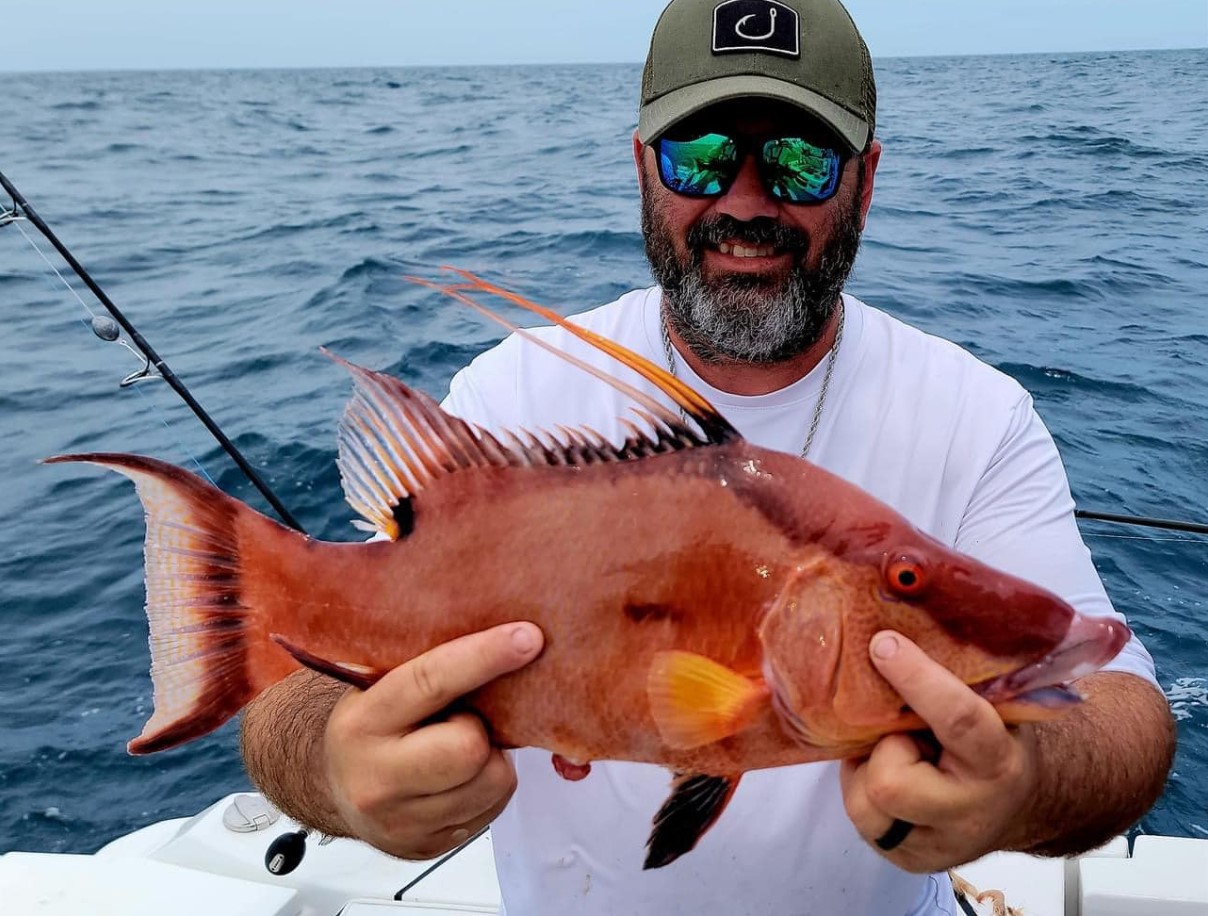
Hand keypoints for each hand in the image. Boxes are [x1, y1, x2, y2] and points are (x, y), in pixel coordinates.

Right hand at [323, 622, 543, 858]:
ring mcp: (402, 821)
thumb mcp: (377, 685)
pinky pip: (493, 812)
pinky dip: (488, 789)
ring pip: (492, 783)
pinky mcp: (427, 847)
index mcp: (363, 722)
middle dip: (481, 731)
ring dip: (491, 761)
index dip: (485, 656)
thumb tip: (495, 625)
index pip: (431, 682)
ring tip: (461, 750)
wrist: (332, 788)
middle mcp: (377, 777)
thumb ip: (422, 662)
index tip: (528, 637)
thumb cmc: (370, 724)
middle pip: (469, 748)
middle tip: (466, 722)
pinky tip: (461, 777)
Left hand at [839, 631, 1037, 872]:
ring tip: (897, 754)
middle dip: (883, 749)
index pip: (959, 719)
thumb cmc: (993, 738)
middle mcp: (971, 811)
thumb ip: (962, 673)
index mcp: (999, 760)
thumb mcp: (992, 704)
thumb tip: (901, 617)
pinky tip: (892, 776)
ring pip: (865, 805)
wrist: (1017, 802)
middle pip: (891, 782)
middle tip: (900, 732)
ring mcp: (938, 844)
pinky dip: (863, 790)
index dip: (917, 679)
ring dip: (868, 770)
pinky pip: (860, 820)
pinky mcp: (909, 860)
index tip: (884, 644)